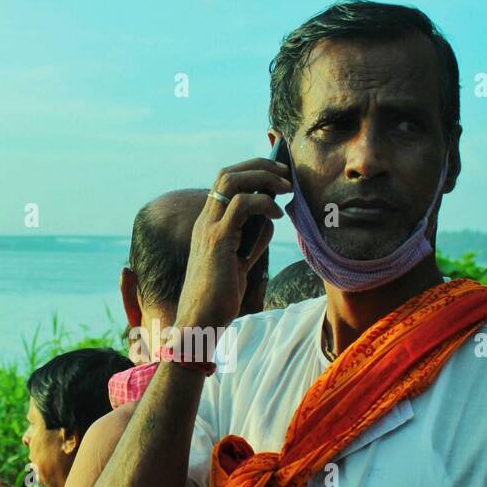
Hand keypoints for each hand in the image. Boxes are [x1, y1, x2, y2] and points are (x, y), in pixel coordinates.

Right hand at [175, 156, 291, 330]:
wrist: (200, 319)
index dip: (251, 171)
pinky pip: (241, 205)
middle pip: (228, 173)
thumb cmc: (218, 296)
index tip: (277, 176)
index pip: (225, 182)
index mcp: (208, 223)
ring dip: (263, 178)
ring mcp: (209, 227)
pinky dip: (263, 202)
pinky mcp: (218, 239)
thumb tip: (270, 222)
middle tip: (285, 173)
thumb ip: (252, 241)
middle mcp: (205, 220)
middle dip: (259, 166)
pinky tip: (277, 214)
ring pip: (232, 181)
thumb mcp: (240, 263)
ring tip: (286, 188)